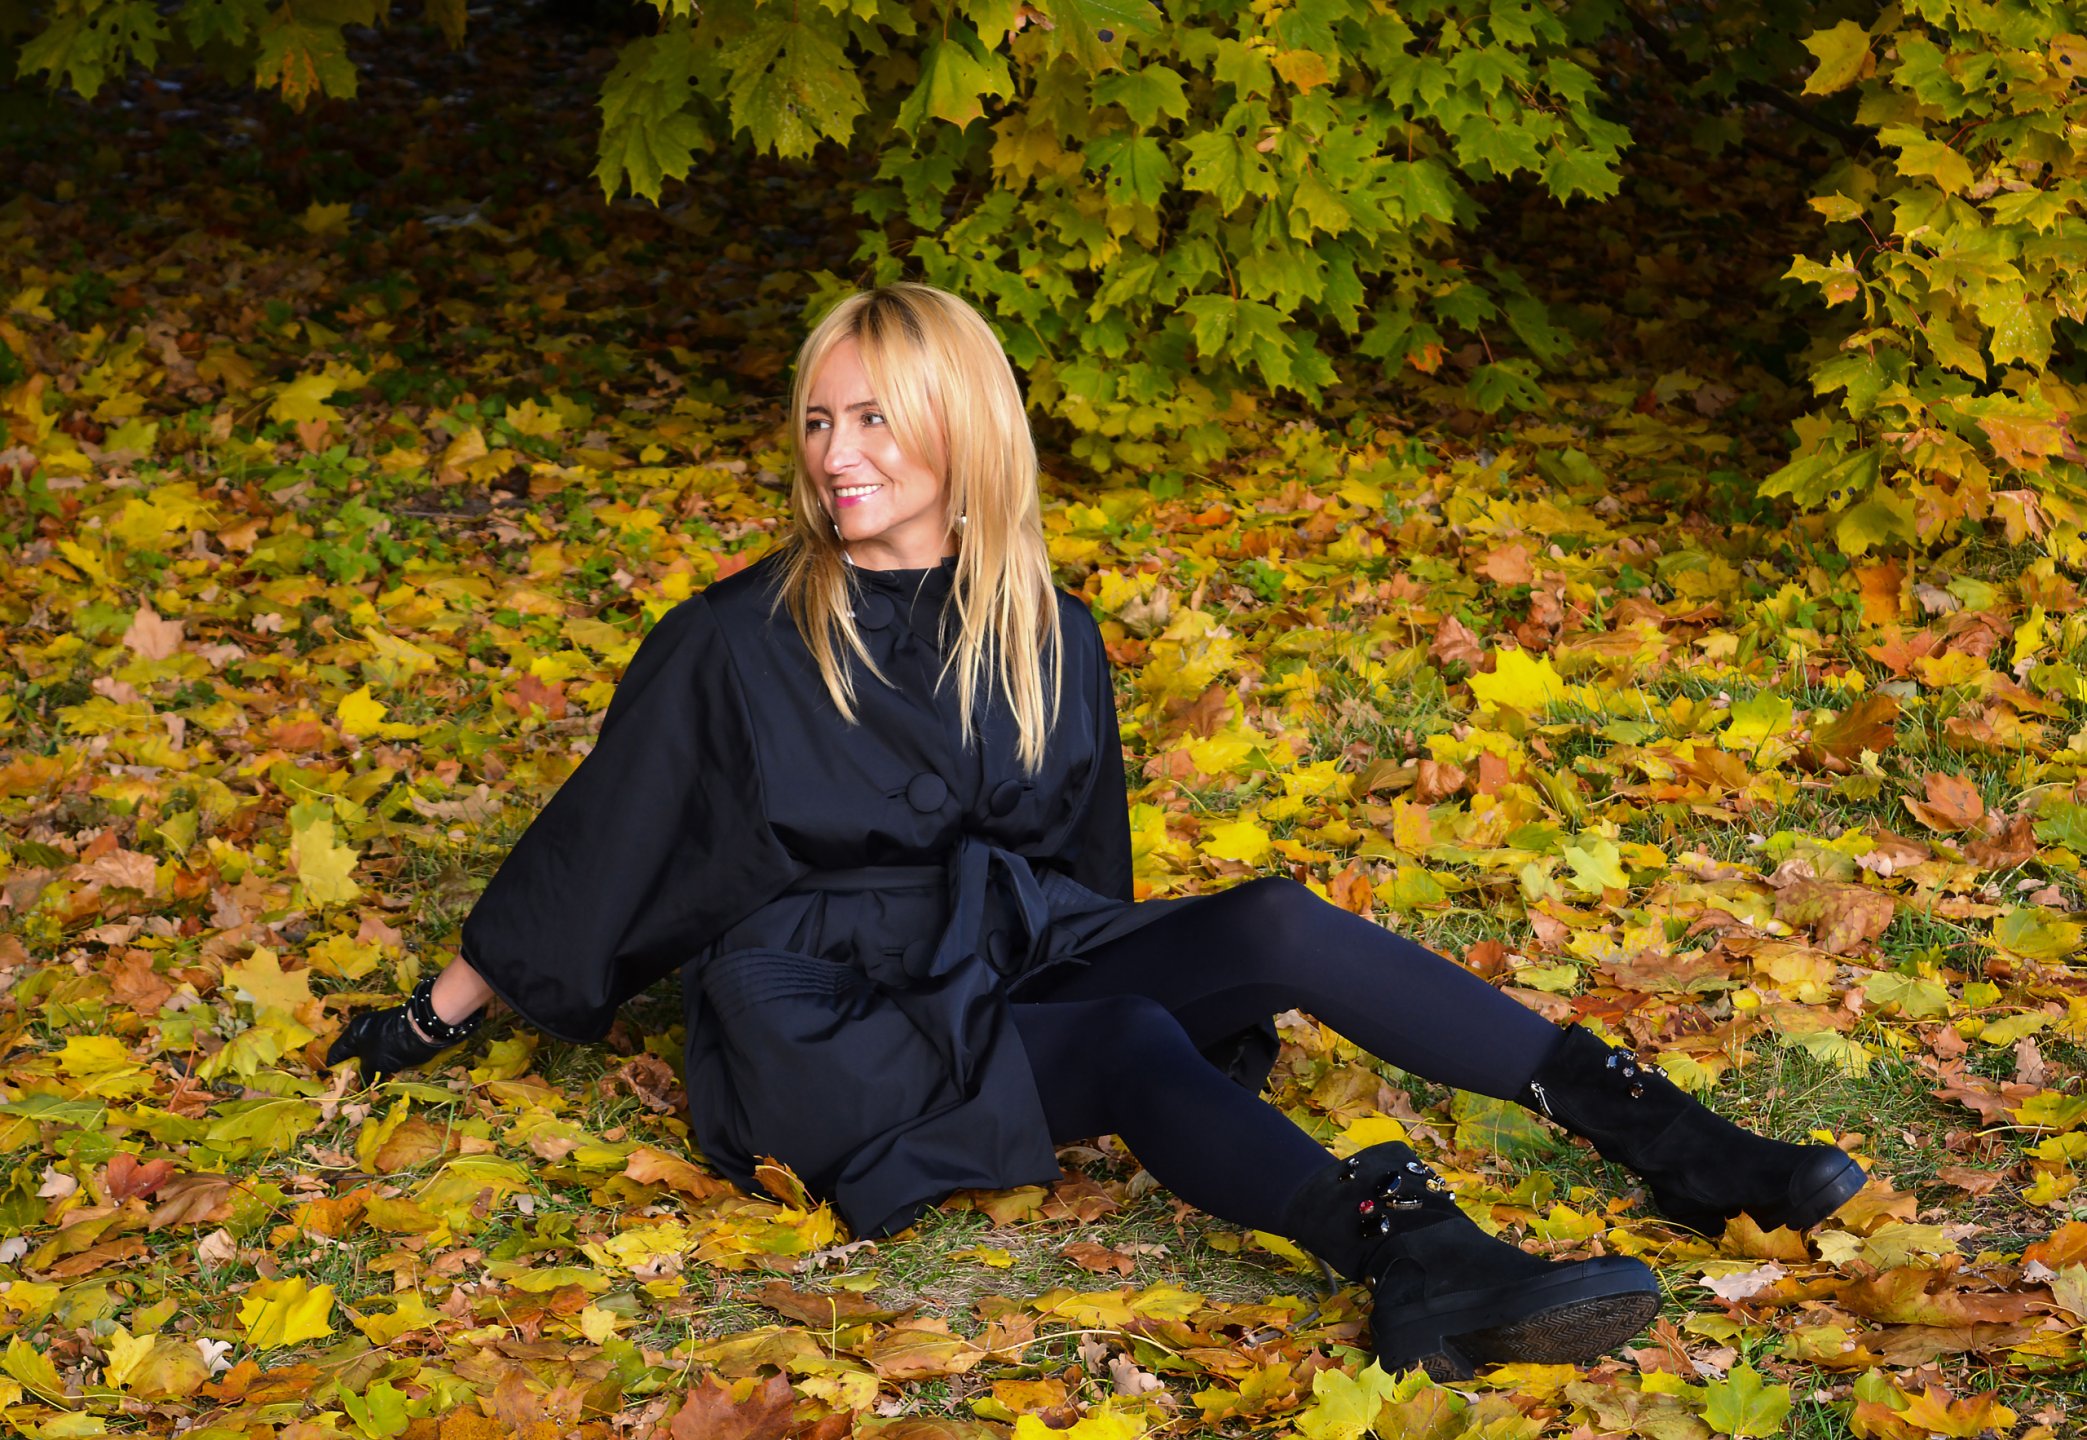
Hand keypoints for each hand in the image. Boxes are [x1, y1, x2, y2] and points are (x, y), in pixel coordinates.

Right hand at [325, 1005, 450, 1082]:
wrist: (424, 1028)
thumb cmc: (393, 1045)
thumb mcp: (376, 1064)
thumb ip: (365, 1076)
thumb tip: (360, 1089)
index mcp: (354, 1033)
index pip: (336, 1053)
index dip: (333, 1070)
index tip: (332, 1086)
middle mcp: (364, 1031)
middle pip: (353, 1055)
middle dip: (353, 1073)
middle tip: (352, 1091)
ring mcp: (380, 1034)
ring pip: (369, 1057)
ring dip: (369, 1072)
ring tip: (366, 1089)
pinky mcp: (394, 1039)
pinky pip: (383, 1056)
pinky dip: (382, 1067)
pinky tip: (382, 1080)